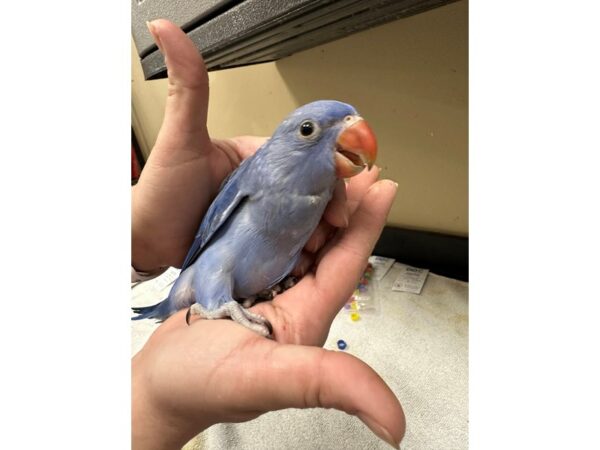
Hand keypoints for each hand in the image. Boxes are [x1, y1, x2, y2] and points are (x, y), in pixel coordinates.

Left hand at [131, 20, 347, 272]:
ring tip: (328, 239)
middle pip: (315, 187)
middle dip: (335, 201)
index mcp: (260, 157)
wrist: (147, 241)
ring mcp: (268, 215)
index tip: (345, 173)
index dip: (330, 161)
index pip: (306, 153)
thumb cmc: (161, 190)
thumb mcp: (180, 137)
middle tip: (339, 219)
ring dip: (326, 226)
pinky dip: (311, 245)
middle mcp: (269, 184)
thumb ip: (188, 87)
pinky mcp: (265, 242)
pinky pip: (296, 241)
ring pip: (311, 216)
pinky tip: (318, 253)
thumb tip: (166, 30)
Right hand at [133, 167, 404, 448]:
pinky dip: (276, 218)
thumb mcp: (267, 378)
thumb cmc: (202, 385)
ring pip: (298, 239)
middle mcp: (293, 299)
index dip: (367, 223)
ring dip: (310, 206)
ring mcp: (266, 288)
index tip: (383, 184)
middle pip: (328, 244)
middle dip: (343, 204)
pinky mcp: (241, 279)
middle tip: (351, 164)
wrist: (156, 384)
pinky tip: (277, 196)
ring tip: (319, 169)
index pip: (347, 262)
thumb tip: (393, 424)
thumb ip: (327, 383)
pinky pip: (266, 242)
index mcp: (307, 315)